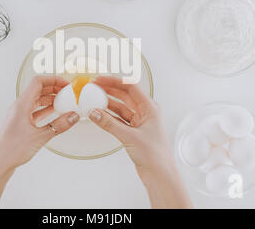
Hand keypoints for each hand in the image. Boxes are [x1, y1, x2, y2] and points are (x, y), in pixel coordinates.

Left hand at [0, 75, 79, 173]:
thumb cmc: (10, 150)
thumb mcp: (40, 137)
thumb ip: (59, 125)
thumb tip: (72, 117)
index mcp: (21, 105)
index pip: (38, 82)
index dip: (53, 79)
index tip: (65, 84)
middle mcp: (19, 107)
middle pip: (38, 89)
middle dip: (54, 88)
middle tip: (67, 92)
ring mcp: (19, 115)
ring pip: (37, 100)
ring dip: (50, 99)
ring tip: (64, 102)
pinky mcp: (21, 123)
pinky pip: (35, 110)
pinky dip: (46, 109)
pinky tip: (55, 114)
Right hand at [90, 76, 191, 207]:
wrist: (160, 175)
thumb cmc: (155, 155)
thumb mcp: (129, 136)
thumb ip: (109, 124)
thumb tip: (95, 113)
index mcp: (150, 108)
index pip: (130, 87)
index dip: (114, 82)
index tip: (101, 80)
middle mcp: (145, 113)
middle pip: (125, 96)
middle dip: (109, 90)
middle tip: (94, 87)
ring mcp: (139, 122)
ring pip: (120, 108)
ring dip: (107, 104)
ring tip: (93, 100)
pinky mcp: (133, 132)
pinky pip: (119, 120)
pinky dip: (109, 117)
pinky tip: (99, 115)